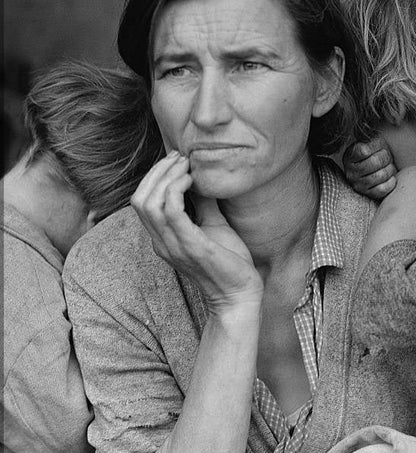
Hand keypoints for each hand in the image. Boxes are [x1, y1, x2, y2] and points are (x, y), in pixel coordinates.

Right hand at [131, 152, 262, 310]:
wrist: (240, 295)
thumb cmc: (228, 262)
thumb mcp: (213, 225)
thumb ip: (203, 203)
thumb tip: (202, 176)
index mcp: (163, 238)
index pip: (141, 201)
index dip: (154, 176)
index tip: (177, 160)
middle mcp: (161, 243)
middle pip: (139, 199)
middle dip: (157, 171)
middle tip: (180, 158)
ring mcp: (173, 246)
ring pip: (149, 203)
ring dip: (166, 176)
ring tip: (186, 166)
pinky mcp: (190, 247)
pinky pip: (171, 212)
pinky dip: (177, 189)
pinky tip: (192, 181)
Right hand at [342, 137, 396, 199]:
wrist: (375, 168)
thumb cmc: (374, 152)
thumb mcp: (370, 140)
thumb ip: (370, 136)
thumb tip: (378, 129)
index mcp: (349, 156)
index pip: (365, 150)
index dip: (377, 146)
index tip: (379, 146)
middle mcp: (350, 172)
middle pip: (376, 162)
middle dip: (386, 157)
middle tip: (386, 156)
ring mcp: (358, 185)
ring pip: (381, 175)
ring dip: (390, 169)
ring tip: (388, 166)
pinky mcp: (368, 194)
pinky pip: (384, 188)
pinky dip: (391, 182)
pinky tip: (390, 177)